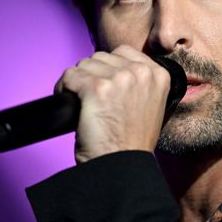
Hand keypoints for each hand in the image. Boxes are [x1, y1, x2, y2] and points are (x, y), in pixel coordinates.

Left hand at [55, 45, 171, 163]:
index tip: (104, 87)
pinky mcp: (96, 88)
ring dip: (77, 82)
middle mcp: (141, 72)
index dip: (107, 69)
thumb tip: (110, 68)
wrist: (121, 168)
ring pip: (83, 65)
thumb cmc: (129, 144)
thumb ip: (137, 83)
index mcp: (159, 74)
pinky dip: (63, 89)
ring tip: (82, 104)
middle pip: (100, 57)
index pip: (122, 53)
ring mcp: (118, 78)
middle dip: (91, 76)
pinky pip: (69, 76)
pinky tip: (70, 105)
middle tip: (90, 100)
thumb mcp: (148, 106)